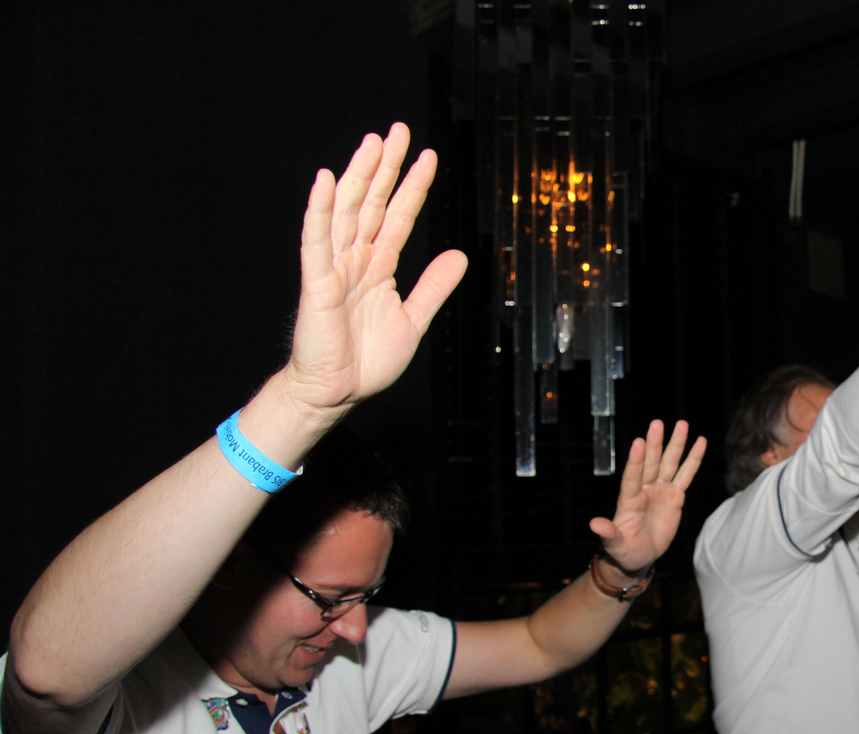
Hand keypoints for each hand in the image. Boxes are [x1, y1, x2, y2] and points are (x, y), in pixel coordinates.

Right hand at [283, 123, 468, 415]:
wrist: (337, 393)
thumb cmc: (367, 361)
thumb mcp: (413, 320)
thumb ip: (433, 286)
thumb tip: (458, 255)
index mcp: (378, 267)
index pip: (397, 216)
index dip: (412, 186)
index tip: (427, 157)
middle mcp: (356, 260)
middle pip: (371, 203)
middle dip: (385, 167)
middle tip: (398, 130)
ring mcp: (334, 268)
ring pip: (346, 212)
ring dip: (358, 176)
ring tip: (372, 142)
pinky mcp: (317, 283)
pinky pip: (317, 241)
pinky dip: (320, 211)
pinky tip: (325, 181)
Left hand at [589, 420, 706, 574]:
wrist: (639, 555)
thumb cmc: (624, 550)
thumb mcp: (615, 545)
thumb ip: (608, 533)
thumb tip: (594, 525)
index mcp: (629, 500)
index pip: (632, 477)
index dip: (636, 461)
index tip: (638, 443)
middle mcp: (644, 490)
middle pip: (651, 463)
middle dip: (655, 444)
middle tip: (657, 423)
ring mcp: (660, 490)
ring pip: (669, 464)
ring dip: (676, 444)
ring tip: (682, 424)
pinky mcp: (675, 496)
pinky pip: (686, 475)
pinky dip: (693, 459)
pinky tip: (700, 442)